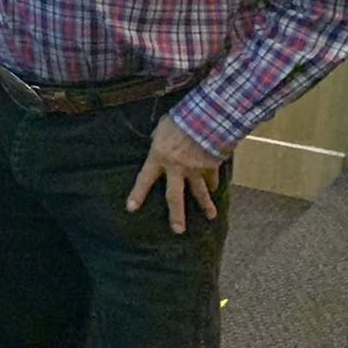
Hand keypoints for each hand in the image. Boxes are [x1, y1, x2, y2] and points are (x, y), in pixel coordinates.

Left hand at [126, 114, 227, 233]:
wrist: (206, 117)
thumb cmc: (181, 119)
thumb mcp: (162, 127)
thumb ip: (158, 138)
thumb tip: (156, 140)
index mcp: (159, 157)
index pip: (144, 179)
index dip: (138, 194)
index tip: (131, 208)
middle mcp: (176, 168)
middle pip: (174, 197)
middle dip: (176, 215)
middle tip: (178, 231)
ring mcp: (195, 169)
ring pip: (200, 192)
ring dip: (205, 206)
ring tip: (211, 217)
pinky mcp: (211, 165)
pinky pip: (212, 178)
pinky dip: (214, 184)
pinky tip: (216, 191)